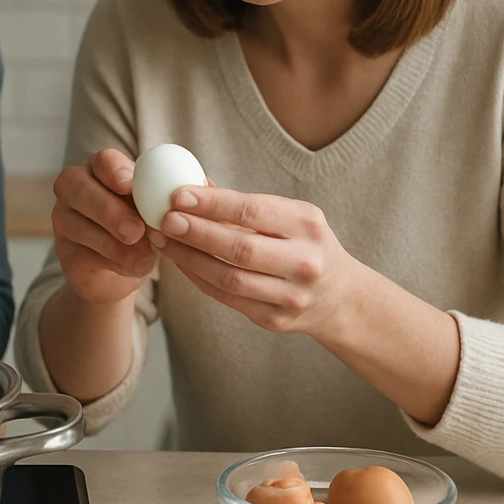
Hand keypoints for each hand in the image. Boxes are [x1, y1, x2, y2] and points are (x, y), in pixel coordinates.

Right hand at [50, 149, 156, 304]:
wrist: (125, 265)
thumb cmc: (142, 224)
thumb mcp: (153, 211)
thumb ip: (156, 206)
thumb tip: (169, 214)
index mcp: (101, 169)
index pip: (103, 160)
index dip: (114, 170)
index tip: (129, 185)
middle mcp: (75, 188)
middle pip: (81, 189)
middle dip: (109, 210)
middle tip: (135, 230)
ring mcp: (63, 219)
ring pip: (79, 225)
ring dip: (114, 245)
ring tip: (144, 259)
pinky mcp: (65, 251)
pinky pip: (84, 255)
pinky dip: (112, 263)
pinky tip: (133, 269)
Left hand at [157, 183, 361, 336]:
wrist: (340, 297)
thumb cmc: (305, 244)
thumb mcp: (290, 217)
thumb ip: (244, 204)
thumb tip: (193, 184)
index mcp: (307, 225)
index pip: (253, 211)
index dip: (213, 203)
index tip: (179, 195)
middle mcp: (304, 261)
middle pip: (240, 247)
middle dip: (197, 232)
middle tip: (165, 219)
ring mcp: (291, 295)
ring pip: (229, 278)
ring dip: (190, 258)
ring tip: (164, 240)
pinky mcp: (274, 319)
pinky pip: (227, 298)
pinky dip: (199, 278)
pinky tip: (181, 261)